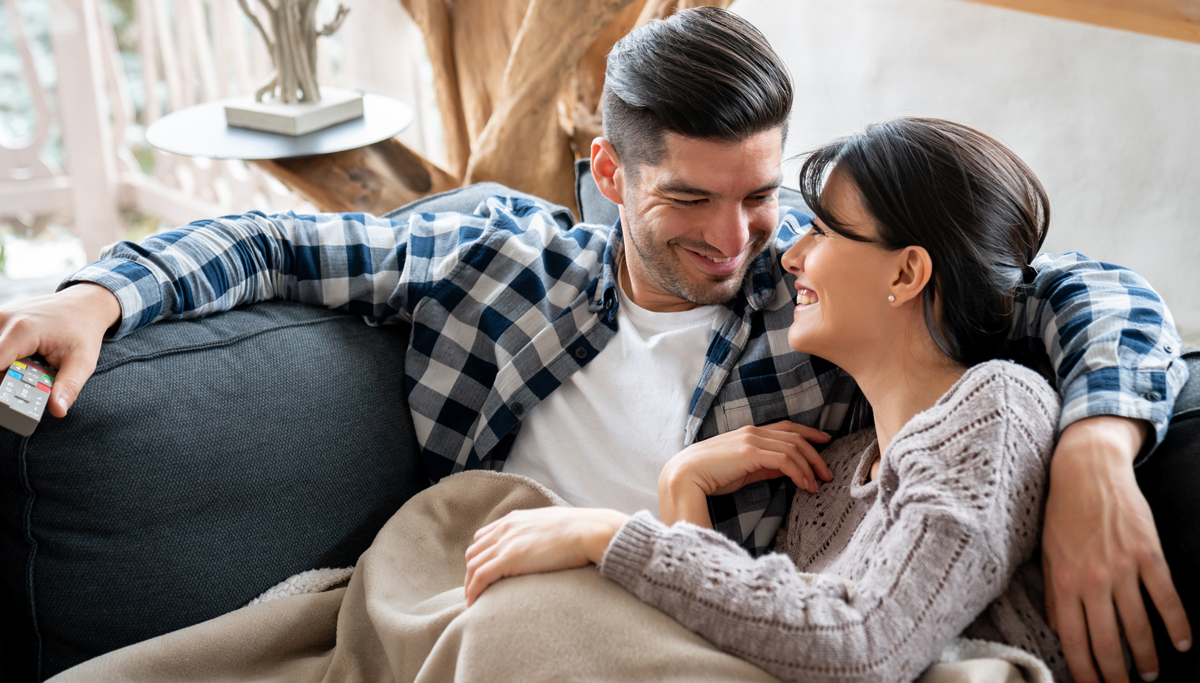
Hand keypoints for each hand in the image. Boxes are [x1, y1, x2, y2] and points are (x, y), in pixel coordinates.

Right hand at [0, 284, 120, 416]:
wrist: (84, 304)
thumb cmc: (83, 331)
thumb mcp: (83, 361)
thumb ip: (68, 386)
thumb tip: (58, 410)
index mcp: (23, 330)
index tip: (7, 399)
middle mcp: (5, 319)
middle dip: (3, 377)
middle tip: (22, 384)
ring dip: (3, 368)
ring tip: (30, 368)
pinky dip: (4, 357)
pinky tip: (20, 361)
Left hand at [464, 507, 627, 605]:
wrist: (590, 530)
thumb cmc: (581, 531)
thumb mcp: (553, 525)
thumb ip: (541, 533)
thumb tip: (548, 546)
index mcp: (515, 519)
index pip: (483, 537)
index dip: (480, 557)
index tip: (483, 574)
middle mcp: (505, 528)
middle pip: (474, 552)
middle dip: (471, 573)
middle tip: (476, 592)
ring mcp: (506, 542)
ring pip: (473, 565)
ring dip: (469, 585)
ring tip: (474, 601)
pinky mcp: (510, 558)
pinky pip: (480, 576)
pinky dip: (473, 590)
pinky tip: (474, 603)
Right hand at [658, 421, 831, 526]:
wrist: (684, 476)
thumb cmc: (709, 475)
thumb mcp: (742, 470)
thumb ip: (763, 466)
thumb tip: (785, 470)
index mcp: (749, 432)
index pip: (786, 427)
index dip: (808, 432)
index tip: (825, 441)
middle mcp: (753, 432)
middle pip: (795, 437)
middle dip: (816, 454)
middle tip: (827, 473)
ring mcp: (751, 440)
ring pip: (793, 448)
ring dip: (809, 467)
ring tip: (816, 485)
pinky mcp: (750, 453)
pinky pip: (784, 460)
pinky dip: (798, 472)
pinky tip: (803, 485)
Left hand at [1042, 416, 1190, 682]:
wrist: (1086, 470)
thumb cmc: (1062, 514)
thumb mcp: (1047, 554)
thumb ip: (1053, 595)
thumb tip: (1059, 631)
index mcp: (1062, 582)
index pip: (1073, 640)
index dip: (1084, 671)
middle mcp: (1092, 580)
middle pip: (1107, 642)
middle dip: (1116, 675)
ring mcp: (1122, 567)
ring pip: (1138, 626)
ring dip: (1147, 656)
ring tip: (1151, 675)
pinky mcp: (1148, 554)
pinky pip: (1165, 597)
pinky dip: (1176, 624)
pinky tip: (1181, 643)